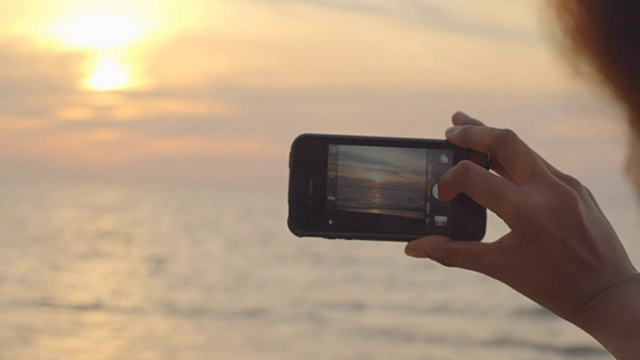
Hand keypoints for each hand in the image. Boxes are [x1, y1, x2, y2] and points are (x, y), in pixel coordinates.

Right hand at [405, 112, 637, 322]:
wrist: (608, 293)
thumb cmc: (553, 286)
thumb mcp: (499, 268)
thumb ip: (453, 253)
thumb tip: (414, 247)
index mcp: (528, 211)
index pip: (475, 176)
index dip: (449, 181)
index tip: (442, 195)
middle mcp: (550, 188)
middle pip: (504, 140)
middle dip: (472, 132)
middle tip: (449, 131)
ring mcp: (567, 184)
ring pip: (523, 148)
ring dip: (492, 139)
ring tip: (466, 132)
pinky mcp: (576, 186)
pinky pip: (538, 164)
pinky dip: (513, 159)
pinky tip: (498, 164)